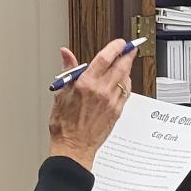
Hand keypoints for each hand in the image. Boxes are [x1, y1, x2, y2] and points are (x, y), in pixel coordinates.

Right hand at [48, 40, 134, 169]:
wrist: (73, 147)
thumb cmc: (64, 124)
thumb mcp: (61, 93)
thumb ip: (68, 70)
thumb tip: (66, 54)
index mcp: (86, 84)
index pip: (106, 58)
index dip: (116, 47)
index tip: (120, 43)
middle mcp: (102, 91)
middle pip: (121, 66)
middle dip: (128, 54)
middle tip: (130, 48)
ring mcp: (112, 102)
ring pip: (126, 79)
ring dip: (127, 68)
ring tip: (124, 63)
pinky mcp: (117, 112)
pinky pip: (127, 93)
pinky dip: (126, 84)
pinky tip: (122, 81)